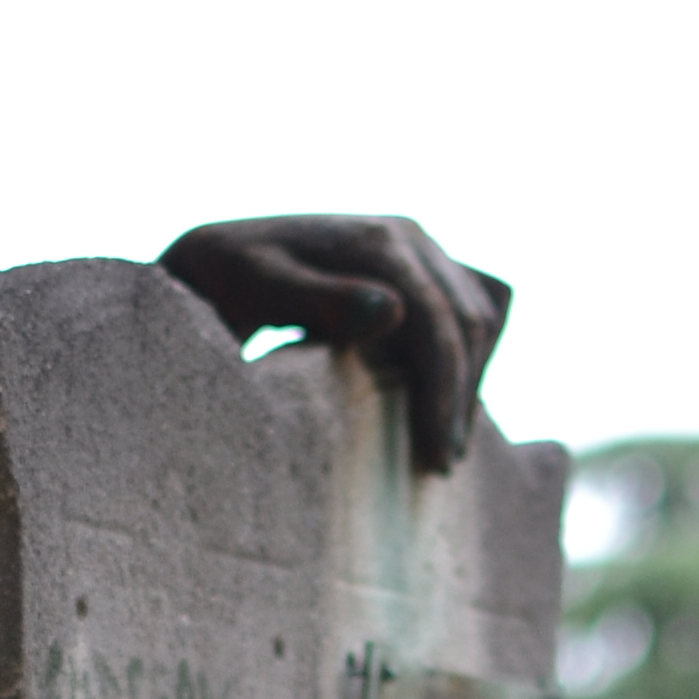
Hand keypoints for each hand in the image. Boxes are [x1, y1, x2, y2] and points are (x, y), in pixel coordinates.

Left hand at [160, 216, 513, 473]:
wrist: (219, 256)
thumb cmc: (228, 280)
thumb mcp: (260, 288)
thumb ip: (323, 300)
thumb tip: (392, 311)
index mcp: (380, 241)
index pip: (438, 322)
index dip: (444, 392)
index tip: (438, 457)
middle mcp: (408, 234)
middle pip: (468, 321)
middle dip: (460, 397)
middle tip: (441, 464)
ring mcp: (418, 246)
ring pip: (480, 315)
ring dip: (470, 379)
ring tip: (443, 442)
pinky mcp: (419, 263)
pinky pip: (472, 306)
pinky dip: (468, 354)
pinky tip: (442, 400)